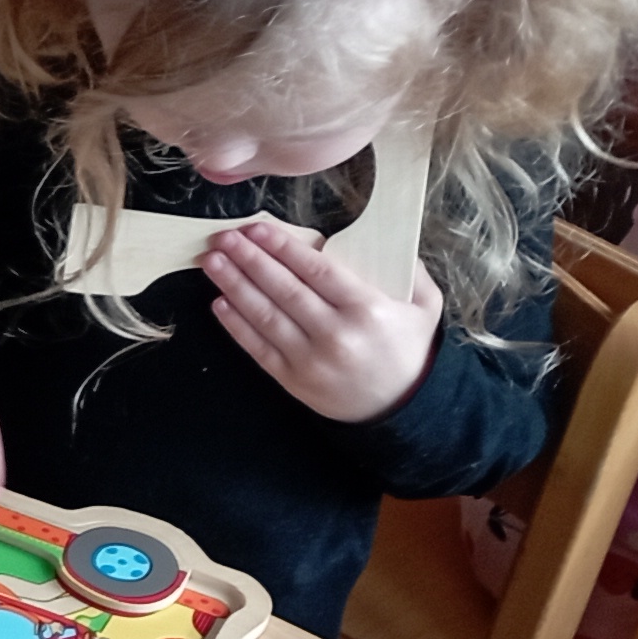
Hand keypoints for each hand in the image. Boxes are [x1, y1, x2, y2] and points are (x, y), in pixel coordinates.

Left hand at [200, 225, 441, 422]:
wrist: (402, 408)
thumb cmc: (410, 348)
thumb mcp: (425, 306)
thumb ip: (410, 270)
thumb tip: (380, 238)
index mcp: (367, 309)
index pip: (316, 271)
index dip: (283, 247)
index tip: (258, 229)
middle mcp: (336, 334)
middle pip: (284, 289)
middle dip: (249, 260)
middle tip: (224, 237)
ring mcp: (311, 360)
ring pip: (265, 316)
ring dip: (234, 286)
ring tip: (212, 262)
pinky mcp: (293, 380)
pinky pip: (258, 348)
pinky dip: (236, 325)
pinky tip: (220, 302)